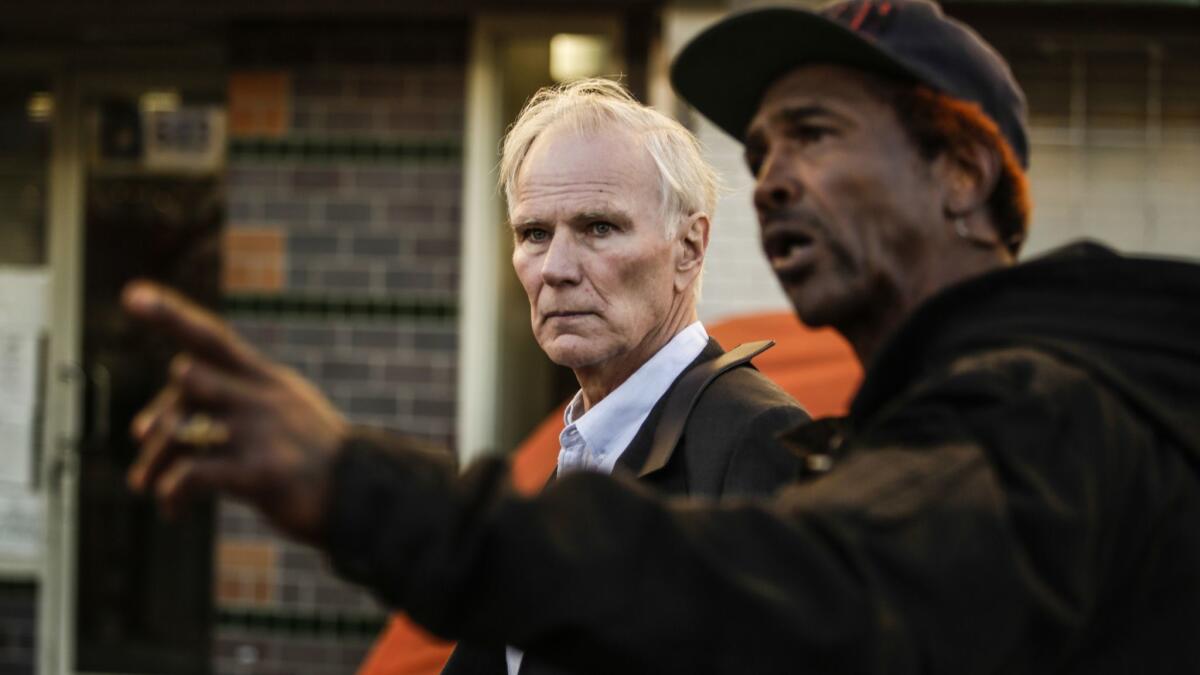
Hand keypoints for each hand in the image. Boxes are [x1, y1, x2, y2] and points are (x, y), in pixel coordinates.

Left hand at [123, 280, 348, 544]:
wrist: (363, 498)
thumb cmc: (309, 460)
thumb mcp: (278, 415)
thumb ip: (220, 411)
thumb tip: (144, 426)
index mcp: (267, 380)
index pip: (213, 338)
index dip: (171, 315)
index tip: (132, 295)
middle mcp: (263, 398)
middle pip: (187, 377)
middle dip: (158, 414)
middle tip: (146, 446)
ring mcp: (263, 434)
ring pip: (182, 426)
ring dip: (155, 459)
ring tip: (150, 486)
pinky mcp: (262, 474)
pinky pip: (194, 474)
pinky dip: (171, 492)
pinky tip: (173, 510)